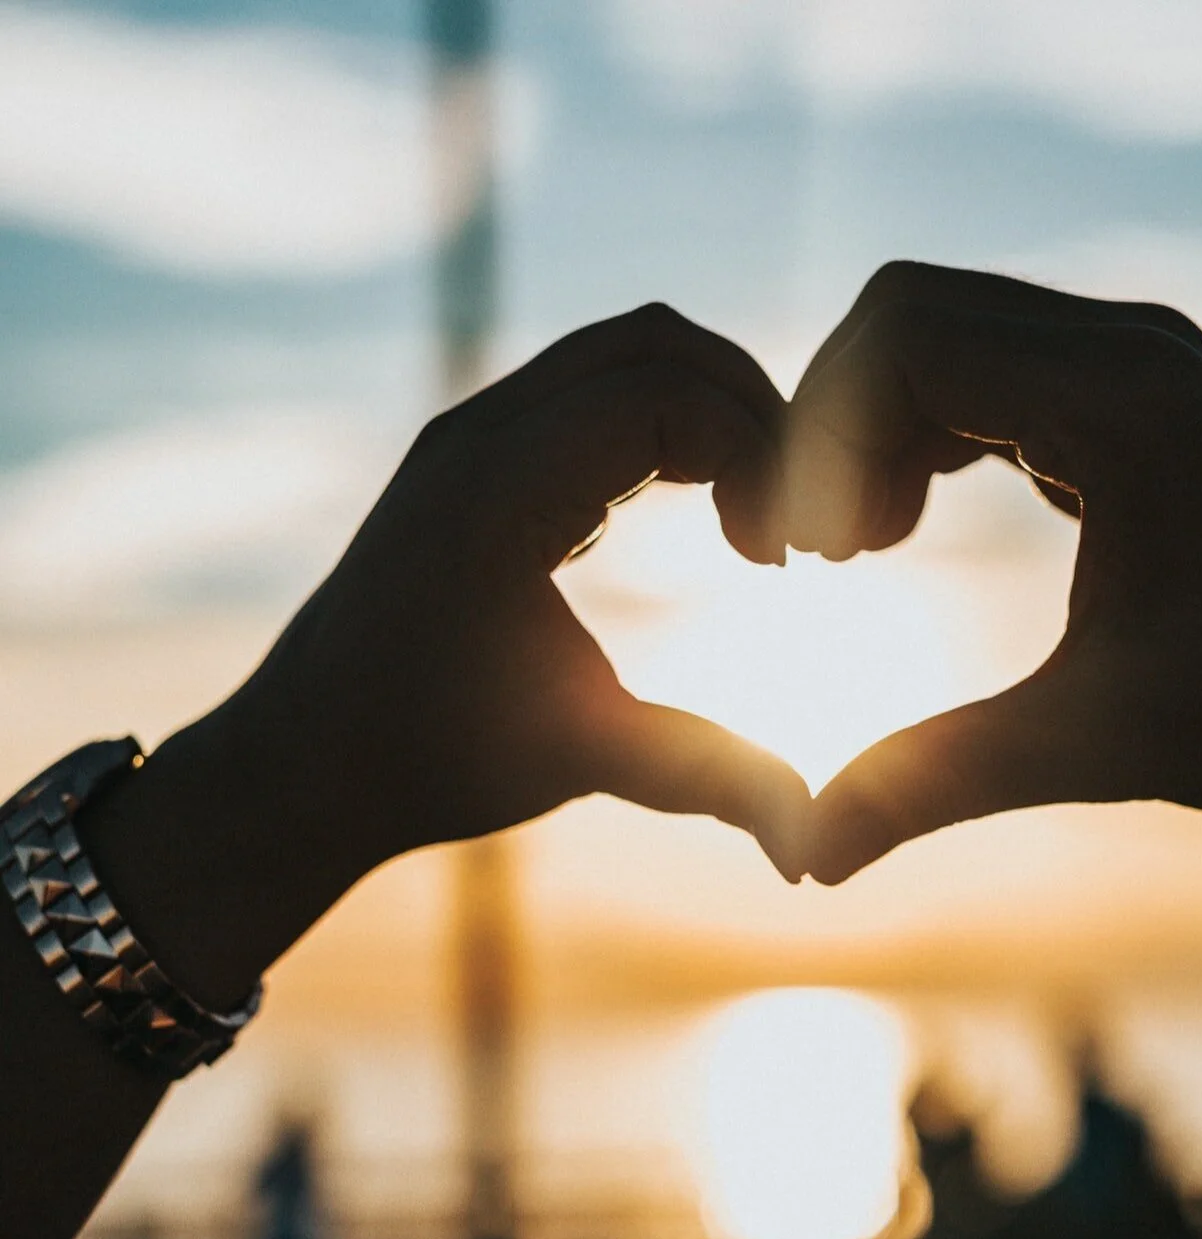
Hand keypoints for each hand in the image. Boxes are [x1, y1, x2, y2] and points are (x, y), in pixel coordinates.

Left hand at [80, 305, 810, 1006]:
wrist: (303, 762)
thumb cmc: (428, 762)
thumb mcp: (578, 763)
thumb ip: (704, 778)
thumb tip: (811, 844)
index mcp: (499, 491)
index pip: (668, 395)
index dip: (758, 457)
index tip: (783, 561)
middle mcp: (480, 436)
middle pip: (655, 345)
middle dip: (751, 414)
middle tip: (792, 521)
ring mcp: (473, 436)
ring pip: (624, 356)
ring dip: (710, 414)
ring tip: (754, 519)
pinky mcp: (478, 456)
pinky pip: (592, 393)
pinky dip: (667, 428)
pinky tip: (698, 518)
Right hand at [779, 263, 1201, 882]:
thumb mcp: (1101, 740)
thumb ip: (939, 780)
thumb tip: (809, 856)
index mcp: (1119, 401)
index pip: (903, 338)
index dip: (821, 438)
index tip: (815, 560)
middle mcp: (1128, 351)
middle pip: (910, 316)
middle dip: (836, 426)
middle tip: (826, 556)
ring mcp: (1141, 366)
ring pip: (951, 337)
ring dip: (882, 429)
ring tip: (863, 550)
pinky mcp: (1144, 401)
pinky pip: (998, 373)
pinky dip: (933, 433)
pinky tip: (917, 526)